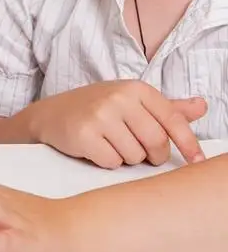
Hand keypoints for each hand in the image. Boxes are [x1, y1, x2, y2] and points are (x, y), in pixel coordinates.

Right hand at [24, 80, 205, 168]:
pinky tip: (95, 149)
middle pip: (156, 143)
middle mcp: (119, 98)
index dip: (188, 144)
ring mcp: (100, 115)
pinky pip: (112, 162)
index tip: (197, 161)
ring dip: (126, 158)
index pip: (173, 120)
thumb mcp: (131, 102)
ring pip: (135, 156)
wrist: (50, 114)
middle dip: (151, 155)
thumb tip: (202, 106)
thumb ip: (167, 107)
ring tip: (110, 144)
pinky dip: (106, 162)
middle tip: (137, 149)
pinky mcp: (84, 134)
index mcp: (136, 89)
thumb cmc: (95, 109)